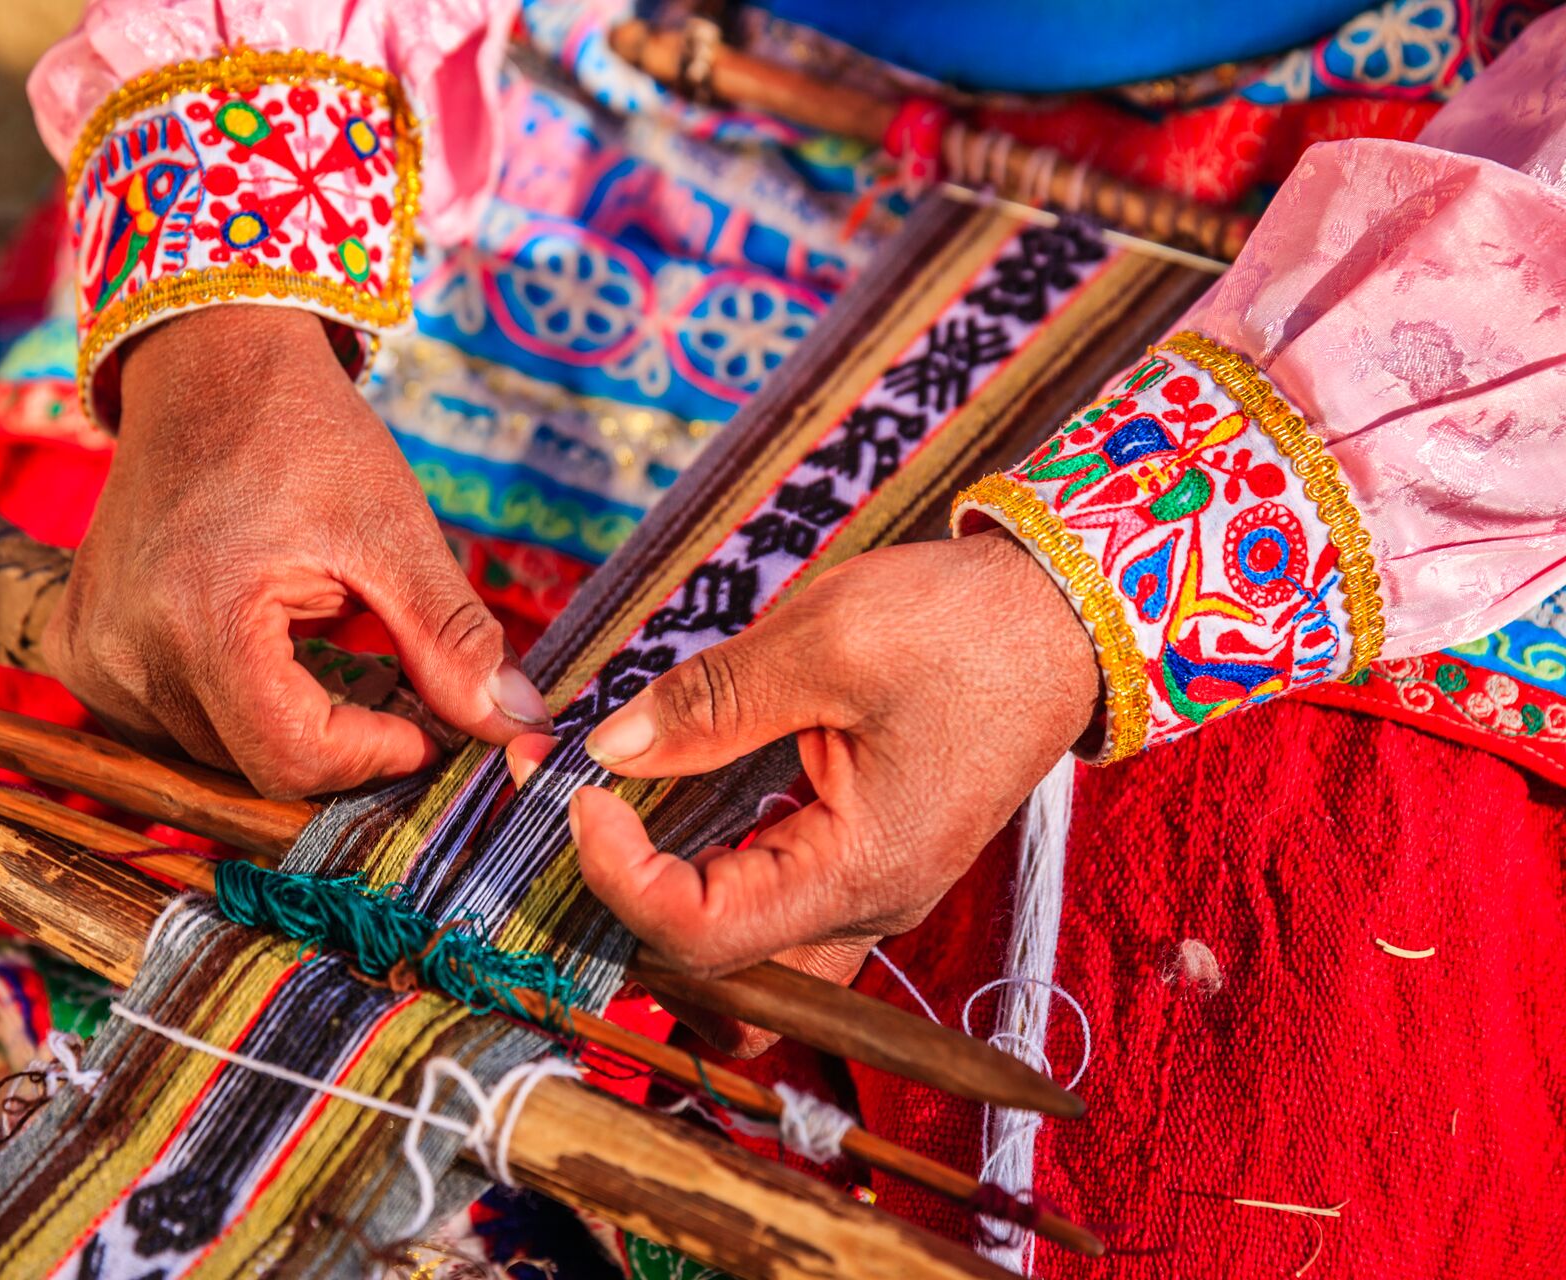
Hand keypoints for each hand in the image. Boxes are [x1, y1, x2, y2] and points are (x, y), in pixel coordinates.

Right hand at [45, 307, 548, 797]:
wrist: (207, 366)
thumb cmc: (302, 435)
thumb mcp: (394, 529)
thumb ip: (450, 638)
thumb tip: (513, 726)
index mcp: (202, 617)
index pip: (292, 758)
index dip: (372, 756)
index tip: (422, 726)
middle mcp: (125, 648)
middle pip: (253, 765)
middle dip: (335, 741)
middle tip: (385, 683)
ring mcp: (90, 654)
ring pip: (210, 755)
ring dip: (277, 725)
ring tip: (315, 647)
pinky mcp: (75, 650)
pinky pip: (163, 726)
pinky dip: (221, 708)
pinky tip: (251, 646)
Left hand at [556, 532, 1097, 1052]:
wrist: (1062, 619)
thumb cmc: (965, 627)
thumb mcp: (829, 641)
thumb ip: (712, 702)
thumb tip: (611, 748)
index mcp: (861, 871)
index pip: (701, 935)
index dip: (617, 875)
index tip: (579, 791)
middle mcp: (864, 908)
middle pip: (711, 975)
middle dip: (624, 906)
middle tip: (579, 806)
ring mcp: (864, 893)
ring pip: (737, 959)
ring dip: (661, 901)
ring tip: (612, 810)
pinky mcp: (859, 863)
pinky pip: (764, 908)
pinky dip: (701, 873)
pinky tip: (668, 802)